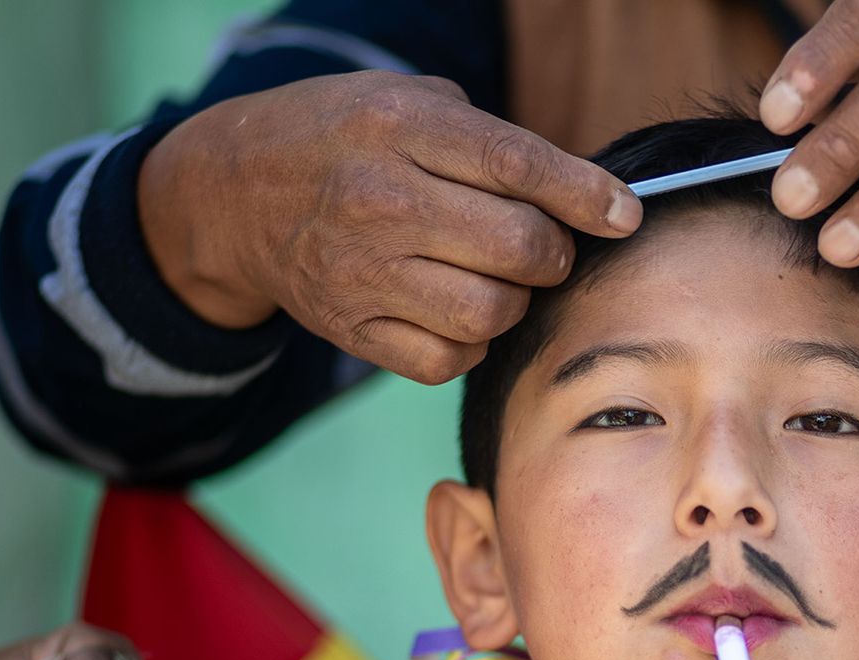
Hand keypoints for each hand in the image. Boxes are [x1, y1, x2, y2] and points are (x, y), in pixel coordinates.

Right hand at [139, 70, 643, 383]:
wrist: (232, 195)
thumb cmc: (344, 140)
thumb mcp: (405, 101)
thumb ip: (490, 140)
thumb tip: (585, 193)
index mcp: (400, 127)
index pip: (519, 166)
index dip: (587, 196)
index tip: (626, 214)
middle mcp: (381, 199)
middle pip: (521, 248)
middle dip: (554, 252)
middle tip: (543, 246)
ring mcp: (362, 271)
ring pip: (492, 313)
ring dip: (514, 302)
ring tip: (494, 278)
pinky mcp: (351, 328)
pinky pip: (447, 360)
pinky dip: (468, 345)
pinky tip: (455, 312)